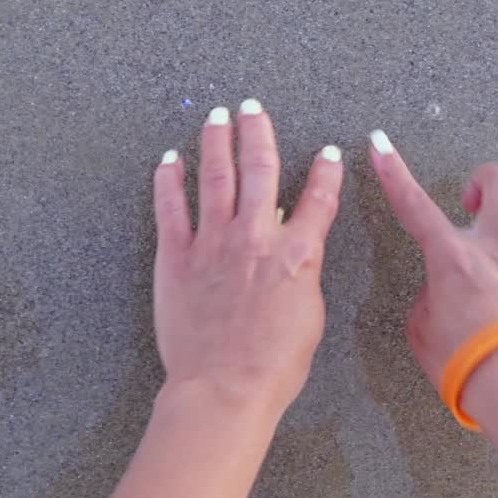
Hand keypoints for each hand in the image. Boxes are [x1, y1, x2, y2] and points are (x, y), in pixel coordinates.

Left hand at [152, 102, 343, 418]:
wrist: (225, 388)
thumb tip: (295, 252)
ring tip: (216, 117)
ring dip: (216, 142)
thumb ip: (301, 272)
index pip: (319, 199)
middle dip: (258, 132)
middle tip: (254, 108)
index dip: (327, 172)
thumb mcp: (309, 315)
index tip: (329, 154)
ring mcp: (213, 243)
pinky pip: (170, 207)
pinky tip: (169, 159)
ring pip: (215, 176)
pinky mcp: (176, 257)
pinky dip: (168, 180)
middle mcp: (256, 237)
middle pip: (260, 168)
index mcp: (296, 254)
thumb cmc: (273, 365)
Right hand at [367, 130, 497, 398]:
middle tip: (474, 201)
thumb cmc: (469, 368)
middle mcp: (497, 248)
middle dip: (485, 179)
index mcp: (454, 260)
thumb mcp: (422, 332)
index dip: (394, 173)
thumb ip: (427, 297)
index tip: (382, 148)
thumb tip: (440, 289)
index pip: (415, 205)